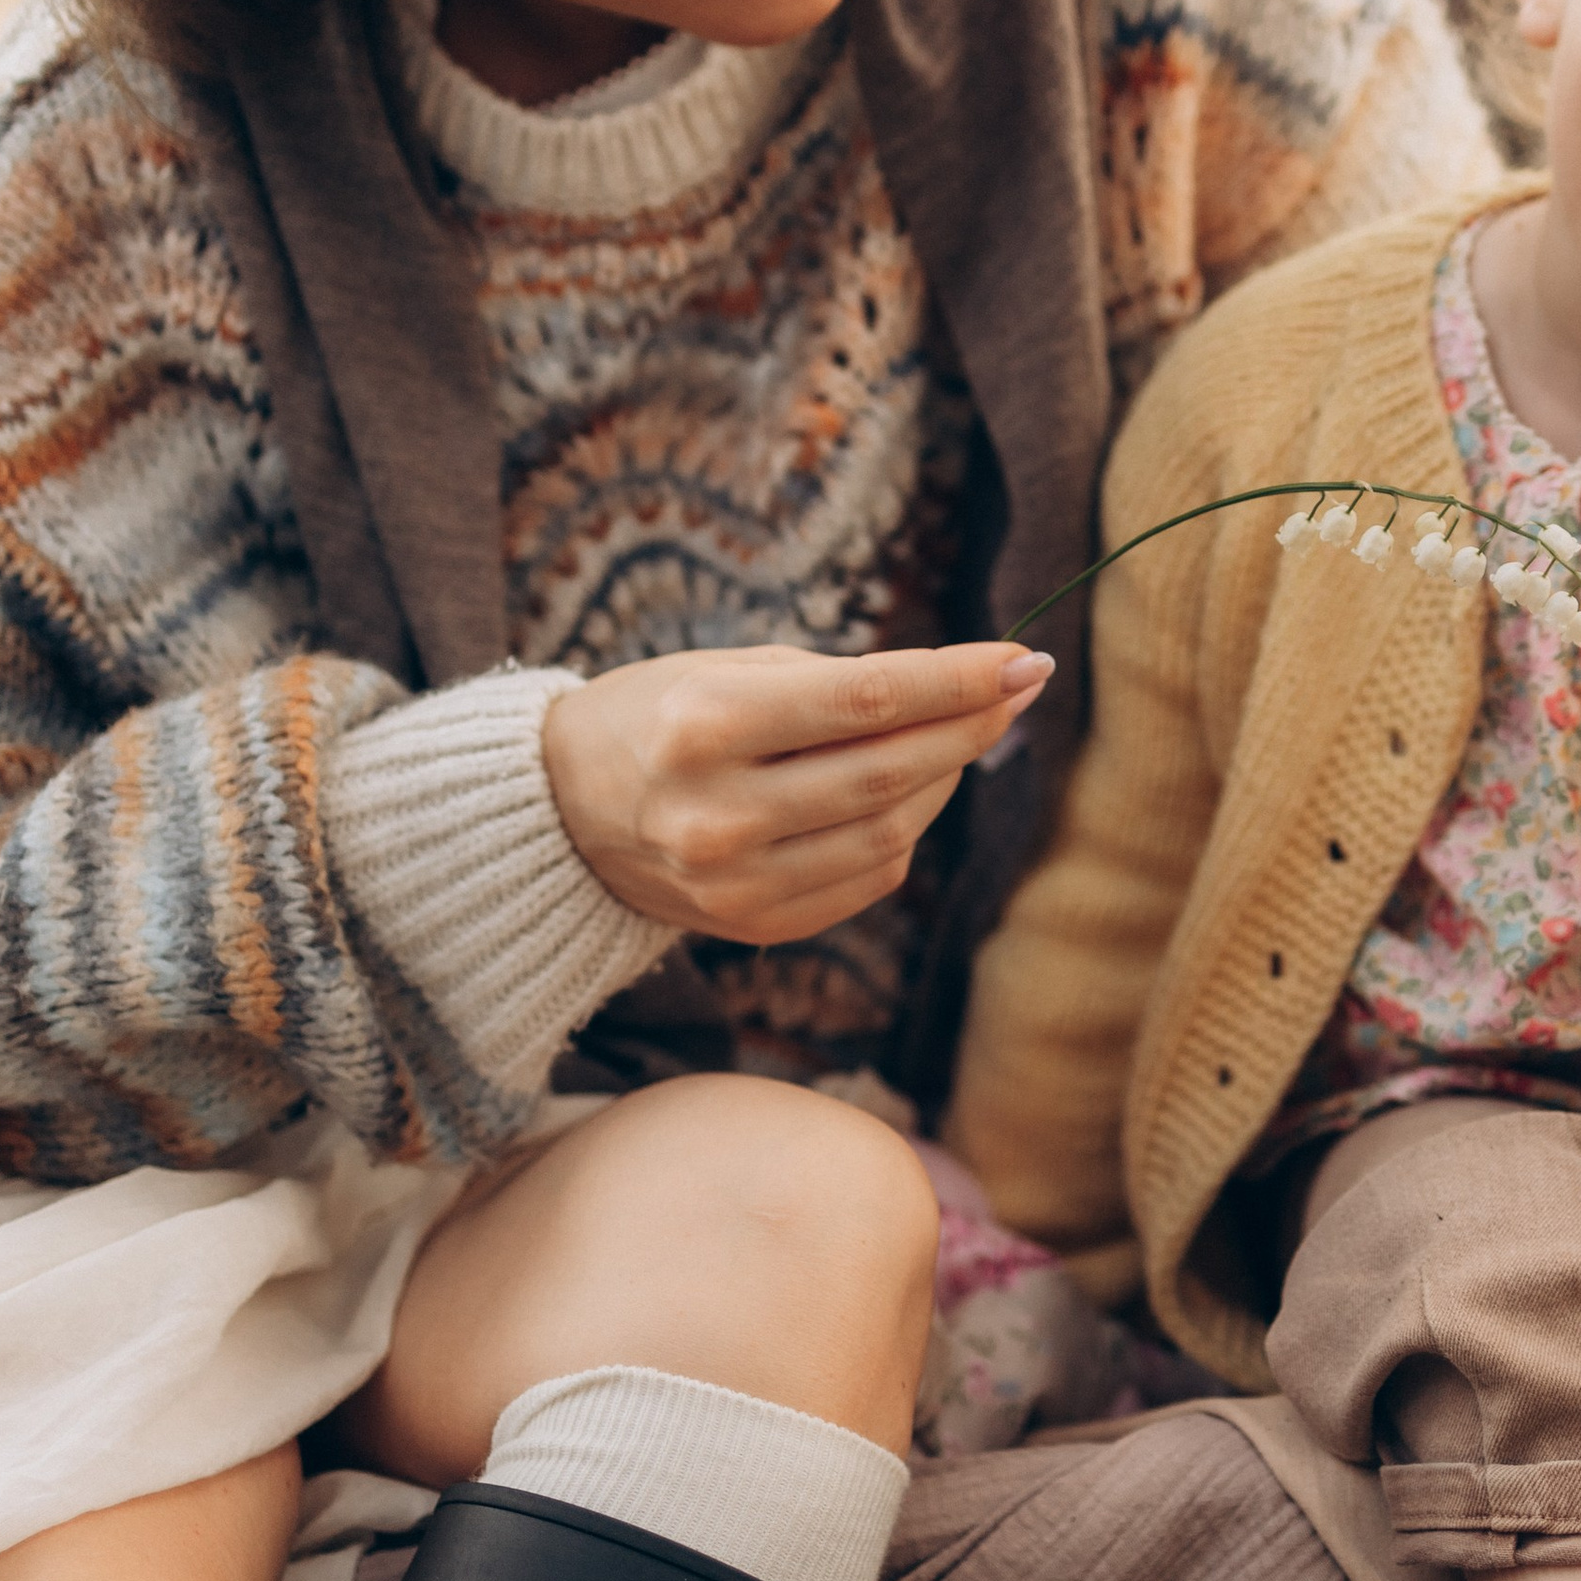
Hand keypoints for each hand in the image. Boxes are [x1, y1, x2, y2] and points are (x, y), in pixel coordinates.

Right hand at [542, 640, 1051, 943]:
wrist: (557, 812)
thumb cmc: (655, 716)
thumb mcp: (725, 671)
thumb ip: (838, 683)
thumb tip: (964, 691)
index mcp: (704, 725)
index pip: (866, 701)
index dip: (958, 681)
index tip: (1023, 658)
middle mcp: (717, 812)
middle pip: (888, 771)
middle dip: (970, 725)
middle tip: (1019, 687)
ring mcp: (733, 881)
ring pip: (890, 833)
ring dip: (945, 780)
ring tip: (962, 735)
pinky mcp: (751, 923)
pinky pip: (866, 879)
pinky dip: (904, 832)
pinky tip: (912, 792)